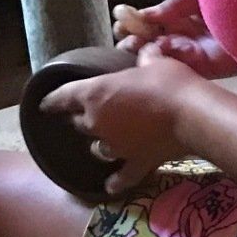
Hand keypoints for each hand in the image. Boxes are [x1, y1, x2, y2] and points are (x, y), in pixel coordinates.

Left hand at [40, 54, 202, 194]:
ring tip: (109, 138)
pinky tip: (110, 185)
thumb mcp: (156, 62)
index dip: (52, 100)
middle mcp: (97, 122)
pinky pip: (120, 176)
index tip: (44, 104)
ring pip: (97, 146)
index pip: (63, 97)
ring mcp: (114, 146)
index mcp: (95, 93)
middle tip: (97, 110)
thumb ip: (145, 59)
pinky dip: (115, 181)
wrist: (192, 115)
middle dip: (84, 117)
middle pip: (80, 122)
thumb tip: (146, 52)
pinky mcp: (134, 163)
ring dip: (101, 141)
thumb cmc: (169, 82)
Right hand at [113, 0, 236, 78]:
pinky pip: (180, 64)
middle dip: (134, 41)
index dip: (133, 23)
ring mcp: (192, 51)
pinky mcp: (203, 66)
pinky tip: (163, 46)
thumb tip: (145, 15)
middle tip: (125, 39)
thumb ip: (172, 5)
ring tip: (134, 46)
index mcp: (180, 15)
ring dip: (145, 51)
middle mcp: (182, 34)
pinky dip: (169, 56)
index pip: (149, 22)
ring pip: (160, 56)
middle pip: (150, 41)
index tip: (119, 23)